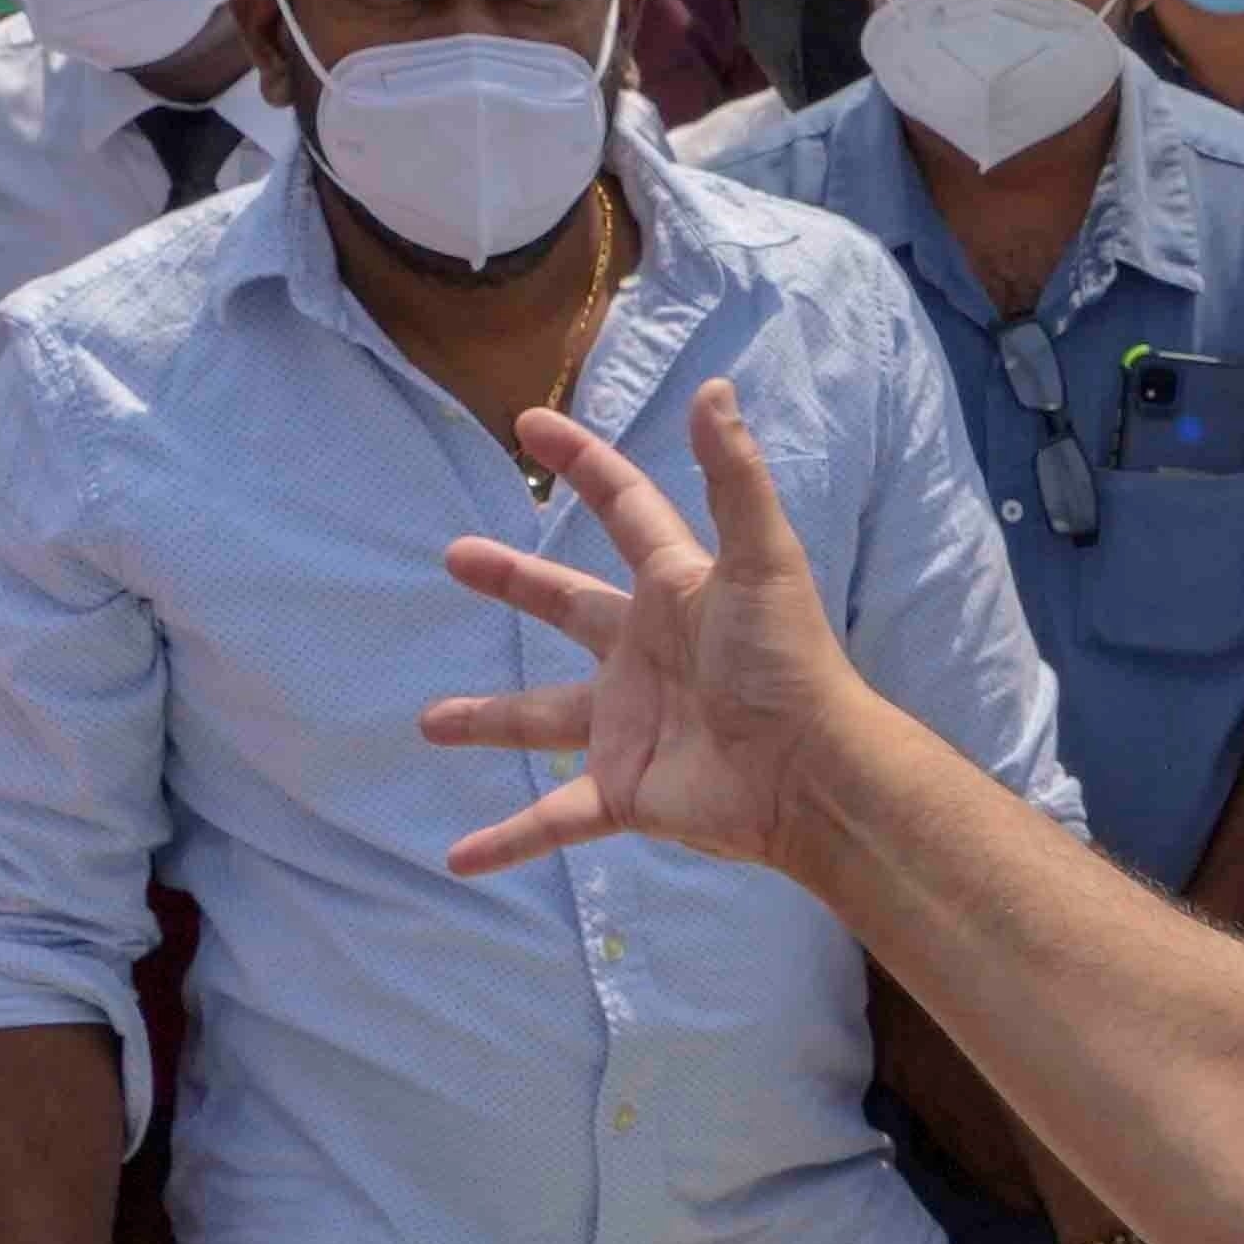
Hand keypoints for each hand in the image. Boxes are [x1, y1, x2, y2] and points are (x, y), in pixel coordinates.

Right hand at [426, 390, 868, 880]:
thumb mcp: (762, 560)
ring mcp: (629, 724)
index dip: (582, 464)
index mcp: (674, 590)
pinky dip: (508, 839)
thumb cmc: (789, 663)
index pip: (623, 509)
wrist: (814, 775)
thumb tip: (713, 388)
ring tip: (429, 719)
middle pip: (567, 606)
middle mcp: (644, 652)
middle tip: (457, 558)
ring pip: (542, 719)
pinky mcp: (625, 791)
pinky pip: (553, 819)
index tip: (529, 424)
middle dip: (515, 581)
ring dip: (488, 718)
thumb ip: (734, 476)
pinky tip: (460, 855)